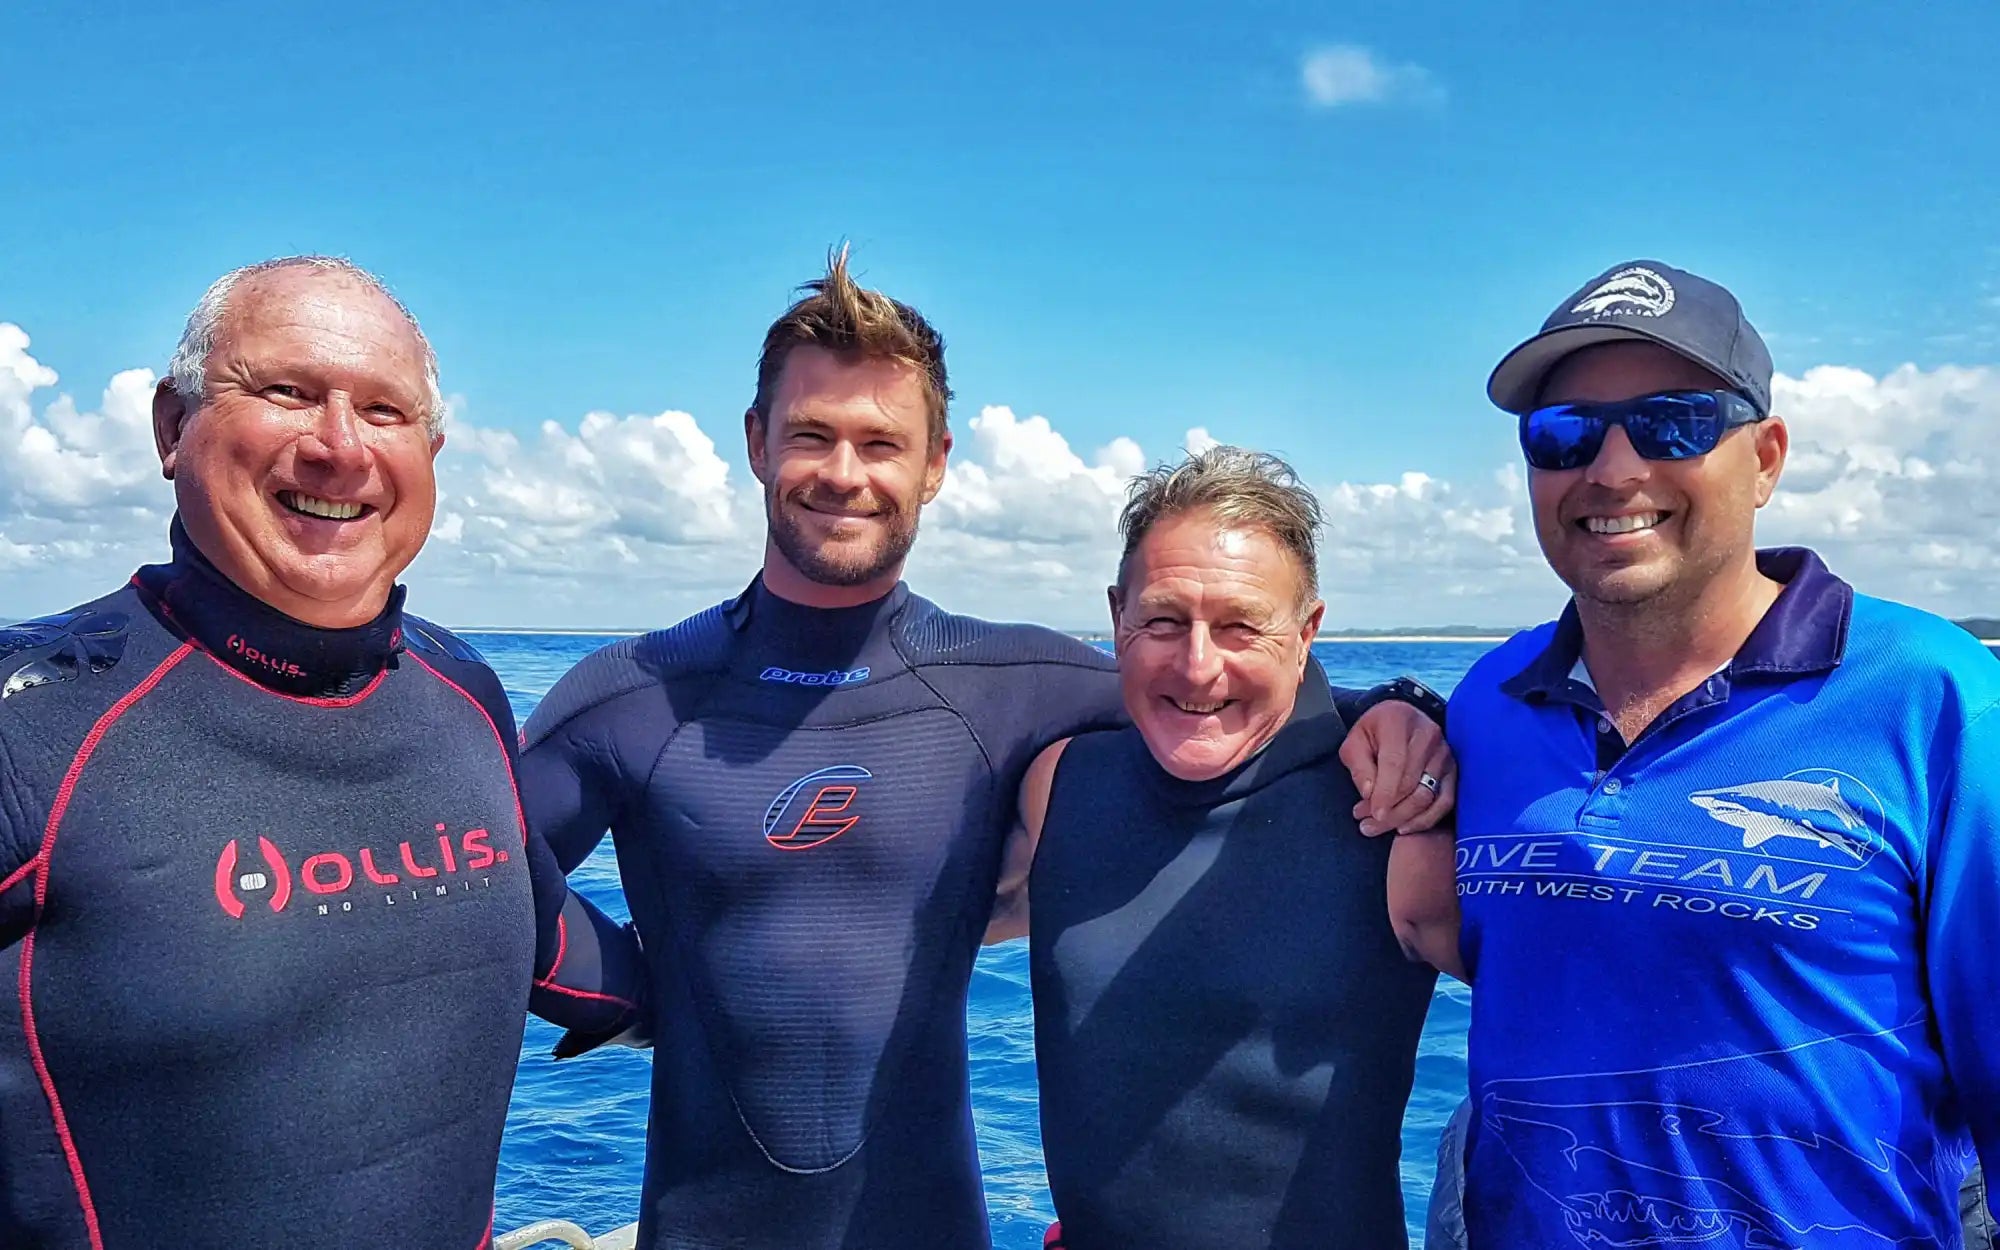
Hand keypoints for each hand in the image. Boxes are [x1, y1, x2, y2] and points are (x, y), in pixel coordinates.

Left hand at [1339, 700, 1455, 835]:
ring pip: (1427, 795)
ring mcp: (1444, 753)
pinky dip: (1425, 819)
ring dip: (1403, 817)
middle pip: (1411, 783)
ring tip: (1378, 826)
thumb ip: (1359, 767)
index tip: (1374, 813)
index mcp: (1398, 720)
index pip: (1395, 762)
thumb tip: (1369, 793)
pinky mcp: (1453, 769)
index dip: (1385, 792)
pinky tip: (1405, 827)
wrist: (1399, 722)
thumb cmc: (1374, 733)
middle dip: (1389, 810)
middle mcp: (1427, 734)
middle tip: (1366, 823)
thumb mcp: (1354, 743)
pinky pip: (1444, 802)